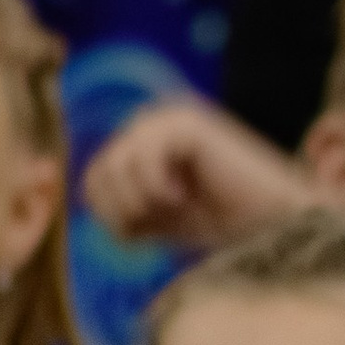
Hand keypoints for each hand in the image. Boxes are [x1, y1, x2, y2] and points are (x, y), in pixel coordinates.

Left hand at [79, 101, 305, 249]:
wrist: (266, 225)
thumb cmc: (217, 223)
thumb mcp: (153, 218)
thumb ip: (119, 202)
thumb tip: (79, 193)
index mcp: (142, 144)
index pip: (92, 181)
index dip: (112, 217)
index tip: (152, 227)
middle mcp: (152, 124)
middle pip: (97, 173)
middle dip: (124, 211)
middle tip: (166, 217)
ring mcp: (169, 118)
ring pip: (114, 166)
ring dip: (141, 202)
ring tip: (178, 205)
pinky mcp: (186, 122)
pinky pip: (140, 158)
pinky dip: (156, 188)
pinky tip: (184, 194)